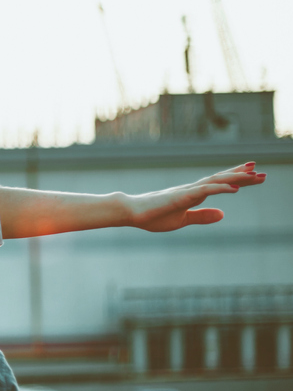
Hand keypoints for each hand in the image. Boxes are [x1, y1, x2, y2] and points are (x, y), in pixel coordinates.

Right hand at [124, 162, 265, 231]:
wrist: (130, 212)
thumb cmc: (152, 216)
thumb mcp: (182, 220)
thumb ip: (202, 216)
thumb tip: (223, 214)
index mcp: (192, 195)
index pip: (218, 183)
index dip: (236, 179)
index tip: (252, 174)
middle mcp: (192, 189)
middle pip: (221, 179)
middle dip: (241, 175)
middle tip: (260, 171)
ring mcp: (187, 191)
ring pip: (216, 181)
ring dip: (236, 178)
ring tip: (253, 174)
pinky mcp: (181, 197)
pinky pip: (205, 191)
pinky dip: (221, 188)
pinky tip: (236, 189)